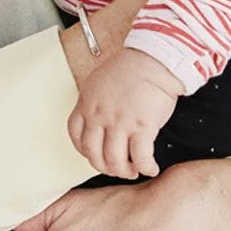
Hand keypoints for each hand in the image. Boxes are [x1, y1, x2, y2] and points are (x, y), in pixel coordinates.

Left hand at [69, 47, 181, 178]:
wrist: (154, 58)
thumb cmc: (131, 68)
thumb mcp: (99, 82)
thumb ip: (95, 103)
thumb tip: (99, 124)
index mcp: (87, 103)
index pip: (76, 135)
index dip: (85, 151)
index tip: (96, 154)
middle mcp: (99, 115)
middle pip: (93, 154)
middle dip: (104, 167)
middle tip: (116, 168)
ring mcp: (120, 122)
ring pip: (115, 161)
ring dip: (124, 172)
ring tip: (133, 171)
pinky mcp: (143, 126)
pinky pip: (141, 157)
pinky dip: (146, 168)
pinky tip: (151, 168)